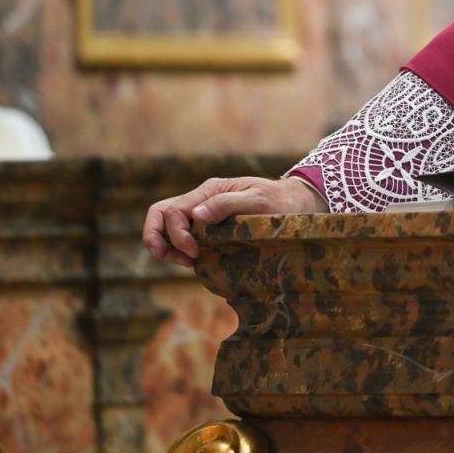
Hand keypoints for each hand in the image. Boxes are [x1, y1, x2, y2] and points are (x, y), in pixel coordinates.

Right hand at [142, 176, 327, 268]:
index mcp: (209, 190)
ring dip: (168, 245)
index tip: (195, 252)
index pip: (173, 210)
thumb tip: (196, 215)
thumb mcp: (257, 200)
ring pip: (167, 226)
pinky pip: (183, 236)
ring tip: (187, 262)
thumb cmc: (279, 201)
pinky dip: (180, 249)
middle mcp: (202, 200)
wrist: (296, 204)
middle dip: (157, 237)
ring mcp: (204, 214)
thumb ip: (226, 204)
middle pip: (161, 214)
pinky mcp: (210, 228)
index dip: (177, 234)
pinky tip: (194, 260)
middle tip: (177, 258)